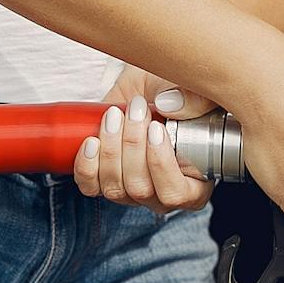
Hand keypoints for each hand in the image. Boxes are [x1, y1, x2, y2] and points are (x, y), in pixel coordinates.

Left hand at [71, 65, 214, 215]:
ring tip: (115, 116)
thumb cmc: (174, 93)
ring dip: (110, 150)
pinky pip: (90, 187)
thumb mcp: (193, 89)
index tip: (156, 129)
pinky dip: (87, 166)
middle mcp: (161, 193)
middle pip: (140, 189)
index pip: (176, 193)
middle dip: (132, 146)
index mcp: (193, 184)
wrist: (145, 88)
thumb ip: (196, 98)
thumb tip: (169, 105)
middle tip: (135, 110)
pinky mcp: (103, 181)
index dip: (162, 165)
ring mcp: (130, 191)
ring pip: (114, 188)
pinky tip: (91, 142)